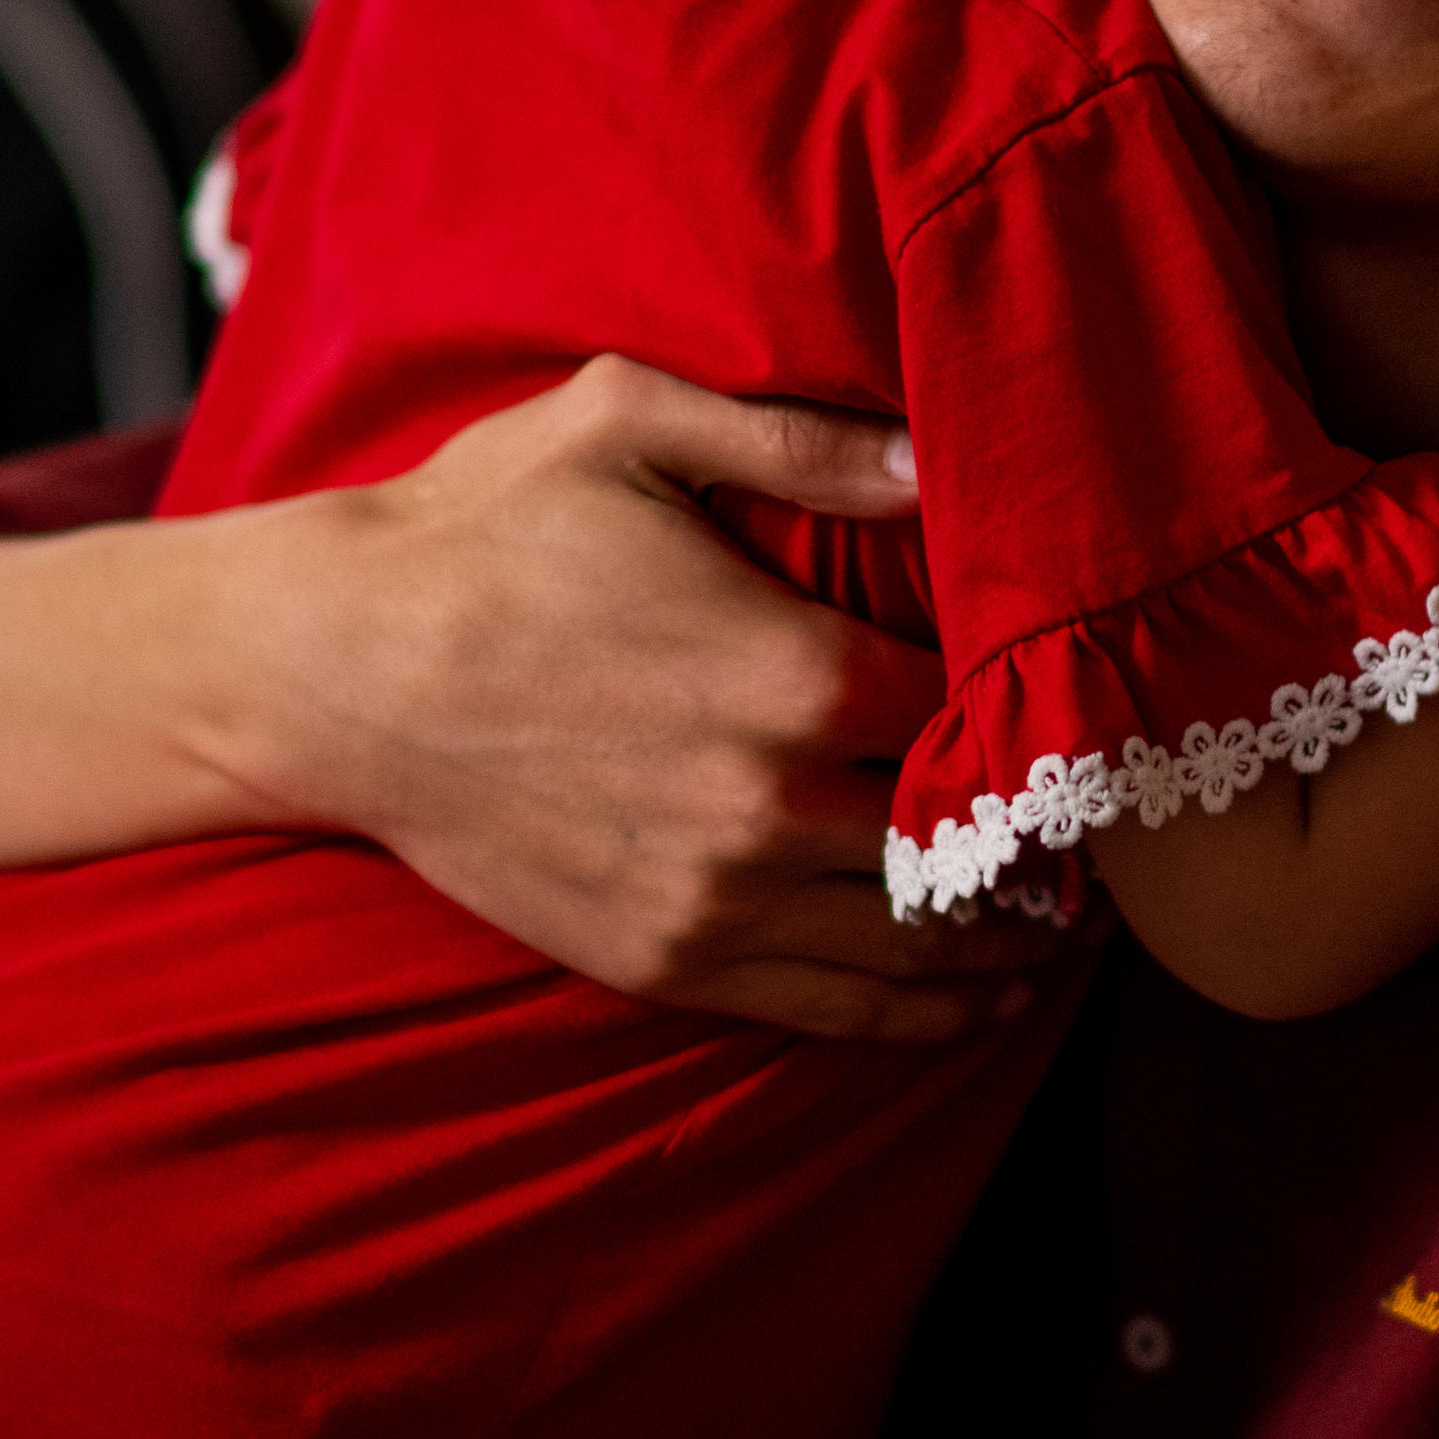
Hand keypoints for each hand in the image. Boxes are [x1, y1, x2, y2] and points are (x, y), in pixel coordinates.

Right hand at [204, 356, 1068, 1038]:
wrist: (327, 668)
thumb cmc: (478, 527)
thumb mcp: (628, 423)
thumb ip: (801, 439)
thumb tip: (940, 449)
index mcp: (791, 670)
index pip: (985, 716)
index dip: (1051, 720)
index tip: (1099, 721)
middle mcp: (768, 802)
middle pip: (973, 849)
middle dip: (1050, 849)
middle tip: (1111, 838)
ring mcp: (714, 897)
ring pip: (917, 949)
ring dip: (1010, 946)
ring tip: (1066, 928)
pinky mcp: (661, 957)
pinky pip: (832, 1011)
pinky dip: (923, 1015)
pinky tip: (979, 1000)